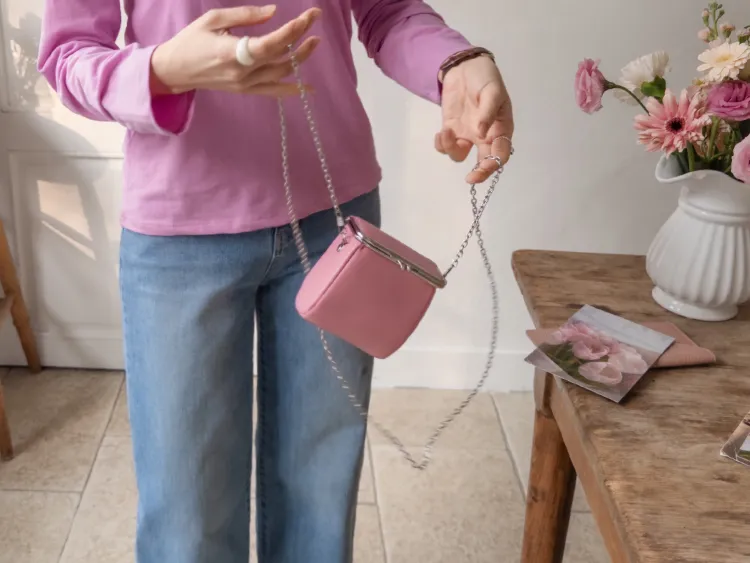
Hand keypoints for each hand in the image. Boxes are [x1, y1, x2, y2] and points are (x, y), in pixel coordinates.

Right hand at [150, 5, 320, 96]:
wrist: (175, 71)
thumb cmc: (191, 40)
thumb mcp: (213, 19)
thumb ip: (245, 16)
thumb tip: (274, 12)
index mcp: (232, 52)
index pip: (271, 43)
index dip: (294, 30)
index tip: (309, 16)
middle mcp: (242, 72)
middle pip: (280, 56)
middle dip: (301, 38)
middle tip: (313, 21)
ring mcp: (245, 85)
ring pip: (281, 74)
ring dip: (301, 59)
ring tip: (314, 42)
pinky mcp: (246, 91)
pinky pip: (274, 92)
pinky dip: (293, 90)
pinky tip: (309, 88)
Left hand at [435, 55, 513, 183]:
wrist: (464, 66)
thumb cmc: (485, 77)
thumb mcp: (491, 91)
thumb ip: (488, 112)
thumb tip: (481, 134)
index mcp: (501, 128)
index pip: (501, 152)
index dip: (494, 164)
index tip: (483, 169)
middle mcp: (486, 135)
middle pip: (484, 162)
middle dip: (478, 173)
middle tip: (469, 178)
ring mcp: (467, 134)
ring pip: (460, 155)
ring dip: (452, 149)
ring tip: (446, 132)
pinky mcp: (452, 130)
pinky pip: (446, 146)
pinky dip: (441, 144)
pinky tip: (441, 132)